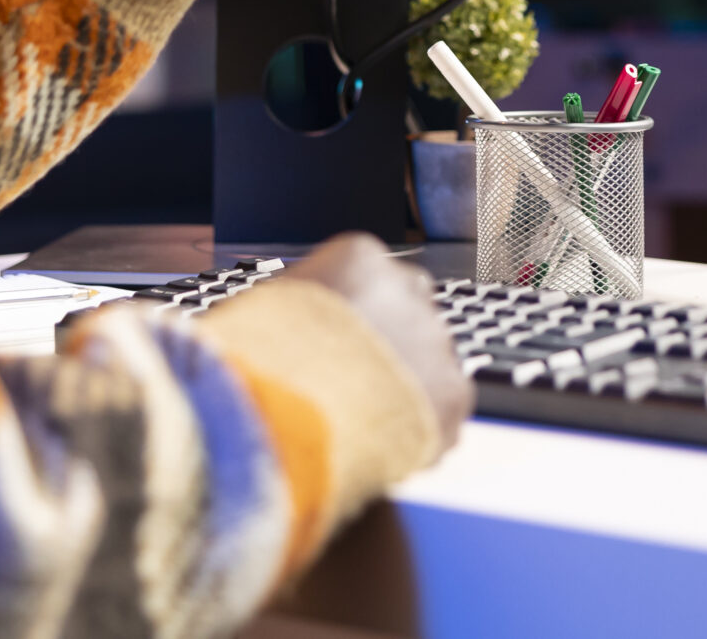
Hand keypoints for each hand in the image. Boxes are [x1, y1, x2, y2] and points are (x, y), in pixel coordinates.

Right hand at [286, 233, 470, 450]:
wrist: (274, 413)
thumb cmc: (252, 362)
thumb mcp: (265, 311)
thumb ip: (301, 308)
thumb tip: (295, 324)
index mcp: (360, 259)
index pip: (375, 281)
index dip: (357, 320)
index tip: (340, 347)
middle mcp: (408, 289)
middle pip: (409, 318)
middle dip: (388, 351)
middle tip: (354, 388)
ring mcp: (436, 339)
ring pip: (430, 366)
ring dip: (404, 392)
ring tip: (358, 426)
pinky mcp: (454, 393)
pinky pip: (442, 414)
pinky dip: (417, 433)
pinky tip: (379, 447)